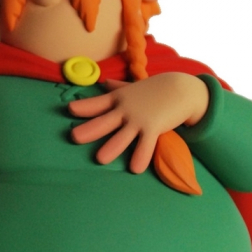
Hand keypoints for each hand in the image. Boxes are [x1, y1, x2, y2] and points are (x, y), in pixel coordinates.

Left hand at [69, 73, 208, 172]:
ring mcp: (139, 119)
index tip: (69, 109)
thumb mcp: (134, 87)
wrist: (182, 88)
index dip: (84, 107)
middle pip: (104, 121)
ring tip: (100, 159)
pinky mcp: (154, 128)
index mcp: (119, 99)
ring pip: (122, 136)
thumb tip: (104, 83)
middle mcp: (126, 109)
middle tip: (74, 137)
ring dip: (112, 147)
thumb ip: (118, 88)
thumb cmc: (156, 88)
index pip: (98, 103)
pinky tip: (135, 169)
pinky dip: (141, 155)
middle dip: (89, 129)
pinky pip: (146, 144)